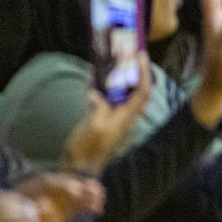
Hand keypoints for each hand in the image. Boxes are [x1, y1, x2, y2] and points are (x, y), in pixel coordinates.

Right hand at [64, 53, 151, 172]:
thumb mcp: (95, 126)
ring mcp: (113, 117)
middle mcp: (124, 116)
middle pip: (135, 89)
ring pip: (121, 92)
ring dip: (118, 76)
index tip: (141, 55)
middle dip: (135, 71)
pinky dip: (101, 85)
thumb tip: (96, 93)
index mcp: (127, 117)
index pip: (142, 92)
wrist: (78, 167)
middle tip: (128, 53)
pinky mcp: (101, 118)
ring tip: (113, 59)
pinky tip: (92, 75)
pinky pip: (105, 97)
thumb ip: (99, 107)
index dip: (144, 73)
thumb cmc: (88, 149)